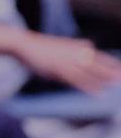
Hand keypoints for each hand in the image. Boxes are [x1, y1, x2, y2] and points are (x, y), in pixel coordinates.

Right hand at [0, 25, 120, 93]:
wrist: (25, 45)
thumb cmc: (41, 47)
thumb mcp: (61, 46)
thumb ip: (74, 49)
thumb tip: (86, 48)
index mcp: (77, 48)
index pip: (100, 56)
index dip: (111, 63)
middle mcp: (75, 53)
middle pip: (99, 64)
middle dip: (112, 72)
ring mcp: (68, 61)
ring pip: (91, 72)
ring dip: (104, 79)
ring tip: (116, 85)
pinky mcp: (60, 69)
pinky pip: (78, 80)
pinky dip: (89, 87)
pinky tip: (98, 93)